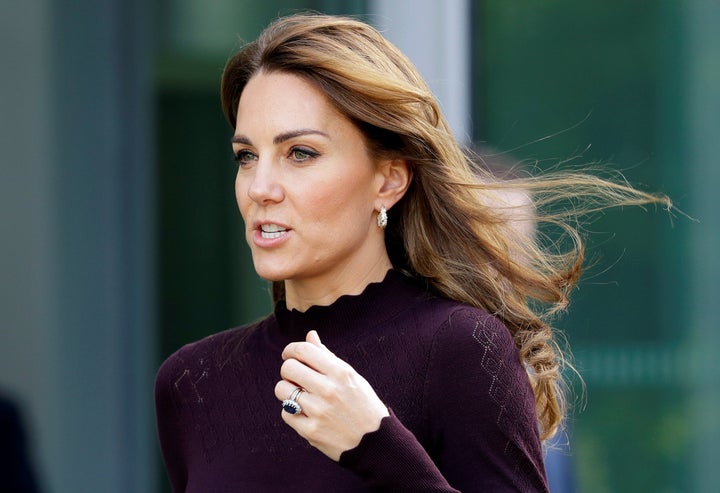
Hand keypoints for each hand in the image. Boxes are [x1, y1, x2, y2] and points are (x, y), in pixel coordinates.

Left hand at [275, 330, 389, 460]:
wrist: (376, 443)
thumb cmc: (363, 405)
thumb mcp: (351, 377)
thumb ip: (328, 356)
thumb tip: (310, 335)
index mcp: (340, 373)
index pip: (304, 350)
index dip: (291, 349)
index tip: (290, 355)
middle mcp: (329, 390)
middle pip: (288, 368)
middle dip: (288, 370)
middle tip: (295, 376)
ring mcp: (319, 412)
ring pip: (282, 390)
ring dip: (287, 390)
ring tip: (300, 395)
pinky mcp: (311, 431)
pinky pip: (286, 413)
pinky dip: (292, 411)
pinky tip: (305, 413)